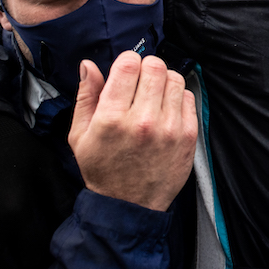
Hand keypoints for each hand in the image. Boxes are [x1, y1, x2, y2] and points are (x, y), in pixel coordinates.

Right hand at [69, 52, 195, 210]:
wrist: (129, 207)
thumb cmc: (102, 169)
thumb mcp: (80, 135)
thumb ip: (86, 96)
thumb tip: (89, 65)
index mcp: (112, 118)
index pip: (128, 64)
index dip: (126, 62)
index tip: (124, 73)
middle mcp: (142, 120)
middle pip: (155, 66)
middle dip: (145, 69)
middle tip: (139, 84)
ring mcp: (169, 128)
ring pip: (175, 78)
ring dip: (163, 81)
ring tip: (153, 97)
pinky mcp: (187, 136)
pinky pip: (188, 97)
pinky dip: (177, 98)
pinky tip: (165, 111)